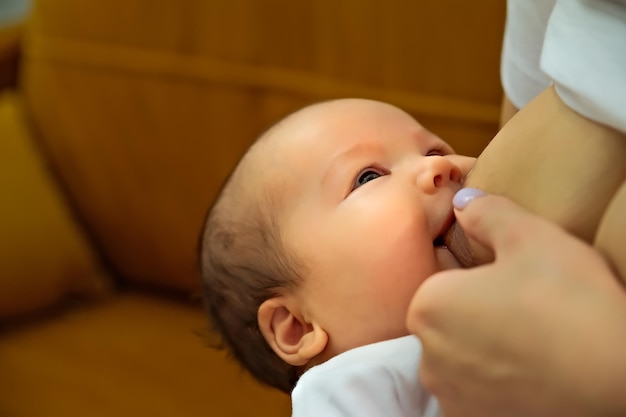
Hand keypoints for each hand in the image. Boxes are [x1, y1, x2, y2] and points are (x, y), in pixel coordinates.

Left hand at [407, 189, 625, 416]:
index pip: (443, 284)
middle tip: (528, 312)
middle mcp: (427, 356)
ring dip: (486, 351)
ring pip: (461, 359)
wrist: (616, 379)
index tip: (514, 284)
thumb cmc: (569, 302)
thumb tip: (462, 201)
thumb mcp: (531, 236)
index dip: (479, 280)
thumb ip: (487, 212)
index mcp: (428, 305)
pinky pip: (476, 393)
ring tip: (533, 342)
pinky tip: (531, 373)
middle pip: (449, 322)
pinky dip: (496, 383)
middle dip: (478, 314)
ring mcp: (450, 395)